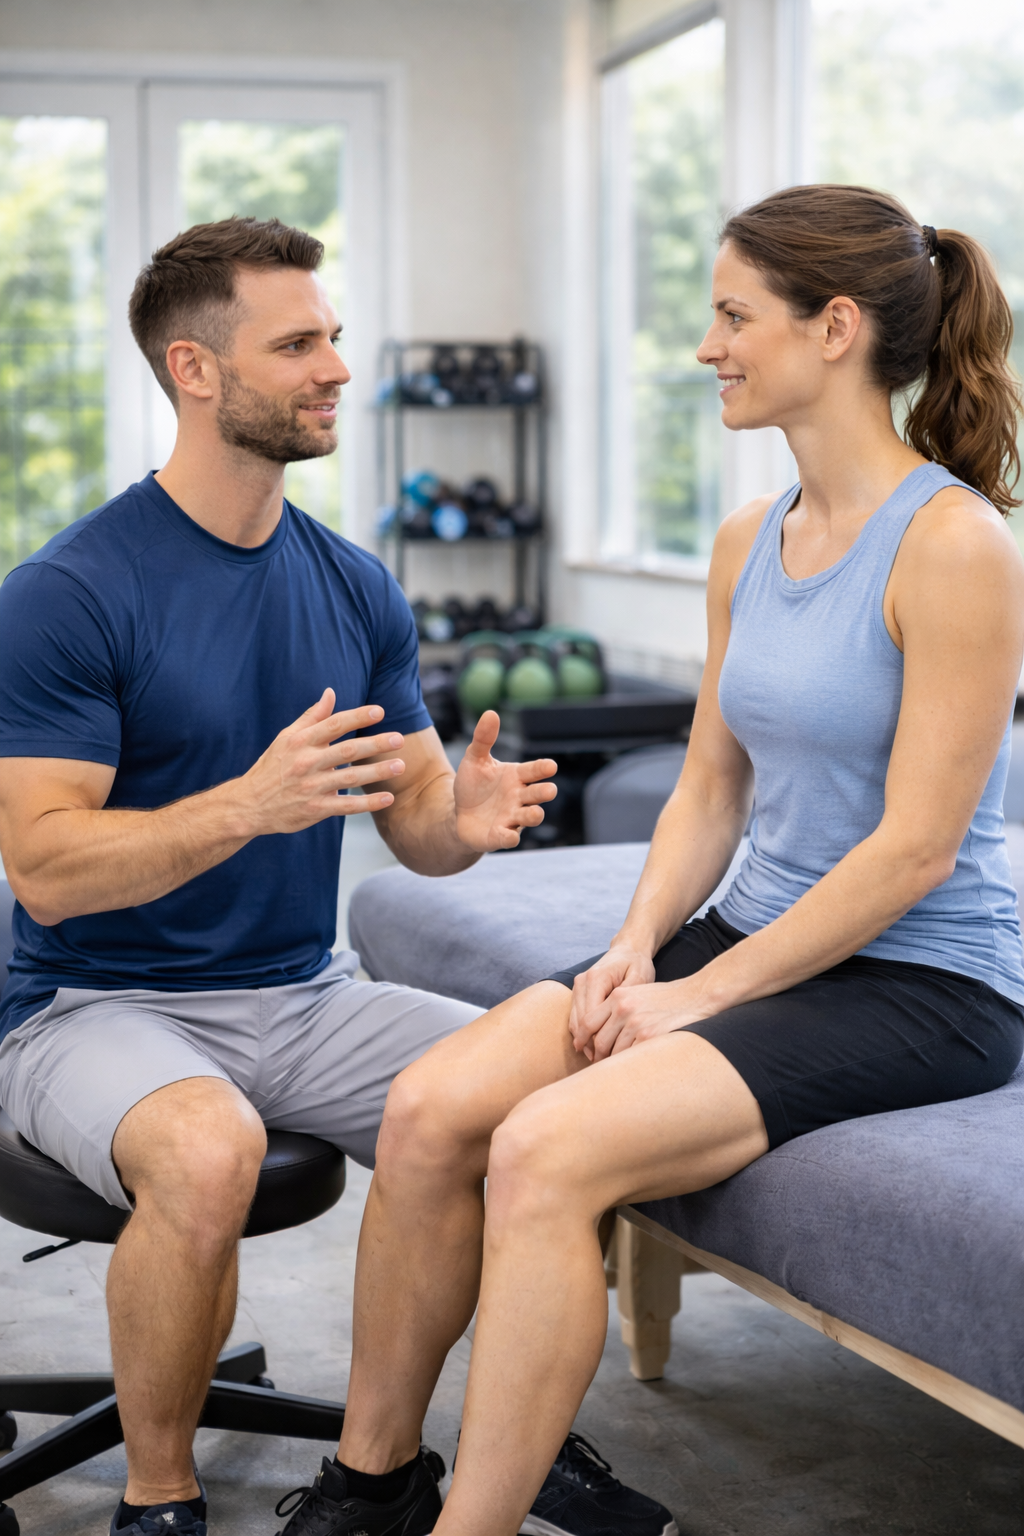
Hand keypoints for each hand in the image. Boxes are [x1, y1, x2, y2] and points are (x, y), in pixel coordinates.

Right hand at [238, 690, 405, 835]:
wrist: (250, 804)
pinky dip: (368, 803)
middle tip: (399, 739)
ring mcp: (311, 787)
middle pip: (347, 750)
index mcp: (300, 742)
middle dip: (375, 744)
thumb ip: (312, 716)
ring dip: (377, 772)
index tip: (380, 712)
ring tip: (400, 765)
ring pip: (350, 778)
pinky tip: (388, 798)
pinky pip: (346, 806)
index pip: (334, 725)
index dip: (357, 717)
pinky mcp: (315, 809)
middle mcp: (306, 763)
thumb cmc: (272, 767)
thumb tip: (331, 692)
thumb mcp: (286, 737)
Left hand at [453, 710, 556, 850]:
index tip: (550, 766)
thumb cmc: (473, 786)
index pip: (534, 771)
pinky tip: (510, 836)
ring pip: (530, 817)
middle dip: (544, 793)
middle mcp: (519, 798)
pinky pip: (509, 838)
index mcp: (517, 777)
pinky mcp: (500, 836)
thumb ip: (483, 739)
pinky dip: (510, 838)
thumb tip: (491, 713)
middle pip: (537, 795)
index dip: (542, 769)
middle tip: (549, 790)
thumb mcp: (474, 760)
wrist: (458, 814)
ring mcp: (512, 818)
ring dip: (534, 816)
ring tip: (534, 813)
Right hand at [568, 944, 654, 1056]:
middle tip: (601, 1063)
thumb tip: (620, 1019)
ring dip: (583, 1041)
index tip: (609, 1056)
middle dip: (589, 1044)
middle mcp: (582, 982)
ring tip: (596, 1059)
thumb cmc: (637, 963)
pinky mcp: (578, 992)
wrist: (627, 949)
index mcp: (596, 979)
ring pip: (574, 1022)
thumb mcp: (641, 977)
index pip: (590, 1017)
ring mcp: (577, 987)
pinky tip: (592, 1046)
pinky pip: (575, 1017)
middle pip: (579, 1022)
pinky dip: (581, 1033)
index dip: (597, 1039)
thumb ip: (629, 997)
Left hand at [572, 973, 710, 1061]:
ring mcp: (636, 1022)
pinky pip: (630, 1057)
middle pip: (599, 1041)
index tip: (585, 1050)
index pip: (587, 1022)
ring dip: (614, 1064)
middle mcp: (623, 1008)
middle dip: (598, 1057)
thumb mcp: (637, 994)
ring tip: (617, 1071)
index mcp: (617, 996)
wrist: (697, 995)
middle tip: (601, 1066)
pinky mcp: (649, 1036)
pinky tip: (634, 1067)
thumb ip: (616, 1010)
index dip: (583, 1040)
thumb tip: (597, 1036)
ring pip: (613, 1052)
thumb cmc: (667, 999)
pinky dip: (630, 1064)